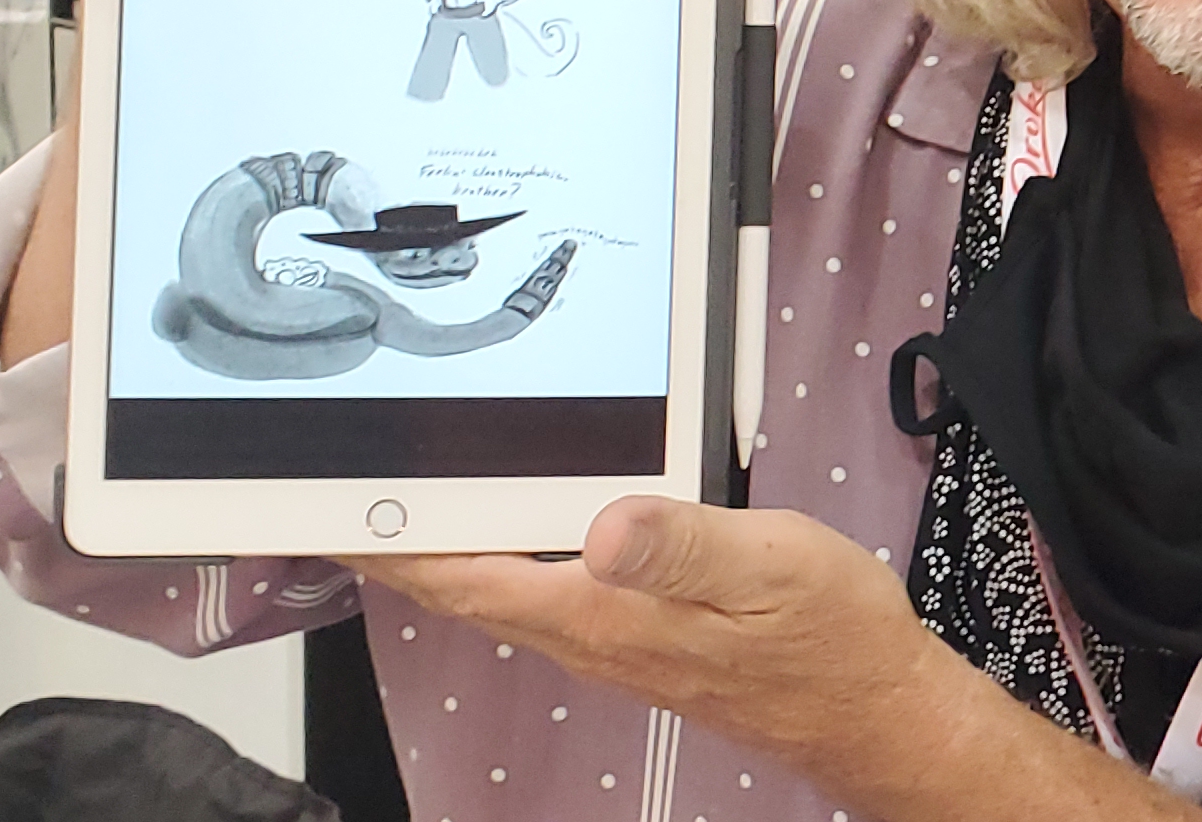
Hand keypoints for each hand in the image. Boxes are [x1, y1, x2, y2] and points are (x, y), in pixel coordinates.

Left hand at [353, 499, 940, 792]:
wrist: (872, 706)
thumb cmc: (829, 636)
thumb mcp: (770, 565)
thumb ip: (684, 545)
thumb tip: (606, 527)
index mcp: (608, 613)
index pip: (470, 577)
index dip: (394, 545)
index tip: (329, 513)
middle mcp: (596, 636)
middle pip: (471, 587)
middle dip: (402, 543)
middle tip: (342, 494)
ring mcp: (617, 644)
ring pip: (506, 592)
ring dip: (450, 550)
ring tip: (405, 504)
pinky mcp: (643, 640)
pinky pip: (549, 595)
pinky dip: (508, 558)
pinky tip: (517, 530)